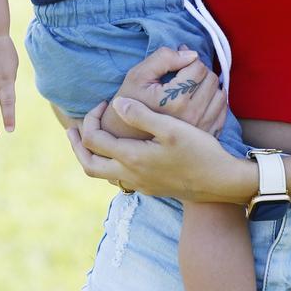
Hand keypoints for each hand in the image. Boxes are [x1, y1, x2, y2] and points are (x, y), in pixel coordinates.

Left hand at [68, 99, 254, 203]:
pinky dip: (108, 162)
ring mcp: (139, 184)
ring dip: (91, 155)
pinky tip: (119, 150)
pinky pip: (117, 177)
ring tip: (90, 139)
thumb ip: (142, 115)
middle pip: (89, 164)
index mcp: (132, 157)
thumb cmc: (198, 150)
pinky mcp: (149, 187)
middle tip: (72, 130)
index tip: (104, 102)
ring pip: (102, 174)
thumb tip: (117, 103)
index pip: (95, 140)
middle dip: (77, 146)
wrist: (218, 181)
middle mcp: (130, 174)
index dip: (92, 119)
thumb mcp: (171, 127)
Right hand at [101, 46, 227, 139]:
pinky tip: (199, 100)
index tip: (177, 63)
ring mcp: (201, 128)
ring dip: (207, 85)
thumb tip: (191, 54)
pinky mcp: (206, 136)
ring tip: (190, 87)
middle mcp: (191, 116)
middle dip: (199, 71)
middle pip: (211, 79)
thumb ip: (164, 58)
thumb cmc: (129, 104)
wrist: (126, 140)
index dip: (188, 59)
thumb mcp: (138, 75)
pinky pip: (222, 111)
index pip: (198, 67)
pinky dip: (215, 101)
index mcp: (175, 100)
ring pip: (219, 94)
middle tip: (183, 74)